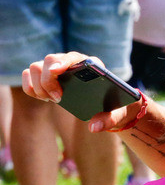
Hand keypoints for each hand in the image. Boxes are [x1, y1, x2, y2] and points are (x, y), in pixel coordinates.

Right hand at [21, 53, 141, 132]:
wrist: (104, 103)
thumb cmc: (113, 105)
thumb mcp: (117, 113)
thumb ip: (109, 120)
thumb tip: (94, 127)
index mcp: (91, 65)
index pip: (74, 57)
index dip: (63, 62)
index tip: (56, 71)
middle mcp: (71, 62)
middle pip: (50, 60)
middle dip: (48, 80)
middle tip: (58, 99)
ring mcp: (55, 67)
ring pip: (35, 67)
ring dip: (38, 85)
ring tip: (52, 99)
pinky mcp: (44, 75)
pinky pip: (28, 75)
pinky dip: (30, 87)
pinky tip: (43, 98)